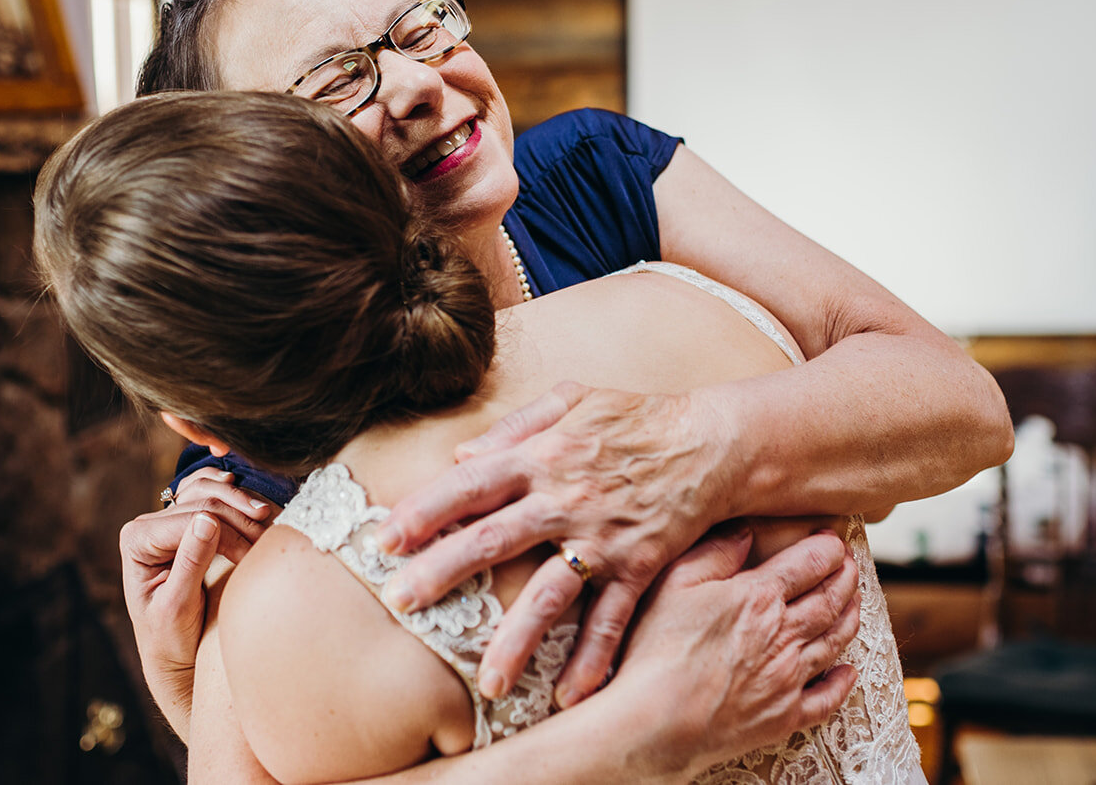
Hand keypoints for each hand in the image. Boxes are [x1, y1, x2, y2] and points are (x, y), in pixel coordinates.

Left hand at [120, 469, 279, 742]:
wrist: (173, 651)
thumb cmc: (170, 637)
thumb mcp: (177, 606)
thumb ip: (190, 563)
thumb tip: (207, 520)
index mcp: (138, 540)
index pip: (190, 520)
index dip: (226, 532)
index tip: (252, 554)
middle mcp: (148, 524)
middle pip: (202, 501)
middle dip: (239, 516)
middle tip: (270, 533)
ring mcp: (166, 519)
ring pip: (209, 490)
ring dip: (241, 502)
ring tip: (268, 517)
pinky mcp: (184, 521)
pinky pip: (208, 490)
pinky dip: (231, 492)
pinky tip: (249, 498)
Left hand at [376, 381, 731, 704]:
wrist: (711, 442)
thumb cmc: (634, 419)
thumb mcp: (572, 401)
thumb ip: (514, 427)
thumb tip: (460, 457)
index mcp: (543, 455)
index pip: (472, 484)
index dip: (425, 510)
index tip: (384, 538)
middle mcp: (567, 498)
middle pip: (494, 538)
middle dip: (442, 572)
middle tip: (399, 601)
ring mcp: (603, 537)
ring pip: (551, 594)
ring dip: (517, 639)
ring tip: (486, 681)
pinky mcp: (639, 565)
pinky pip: (612, 618)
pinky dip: (595, 658)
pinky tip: (570, 695)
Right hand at [608, 525, 860, 778]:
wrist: (654, 721)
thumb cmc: (656, 650)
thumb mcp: (674, 584)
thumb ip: (714, 554)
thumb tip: (744, 534)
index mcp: (758, 597)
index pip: (809, 565)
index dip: (828, 549)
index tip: (833, 542)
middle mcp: (783, 635)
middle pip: (829, 601)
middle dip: (845, 580)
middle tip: (850, 568)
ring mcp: (788, 678)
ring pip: (834, 643)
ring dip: (850, 620)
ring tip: (856, 605)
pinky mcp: (784, 716)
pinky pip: (826, 699)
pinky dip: (842, 684)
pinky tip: (848, 673)